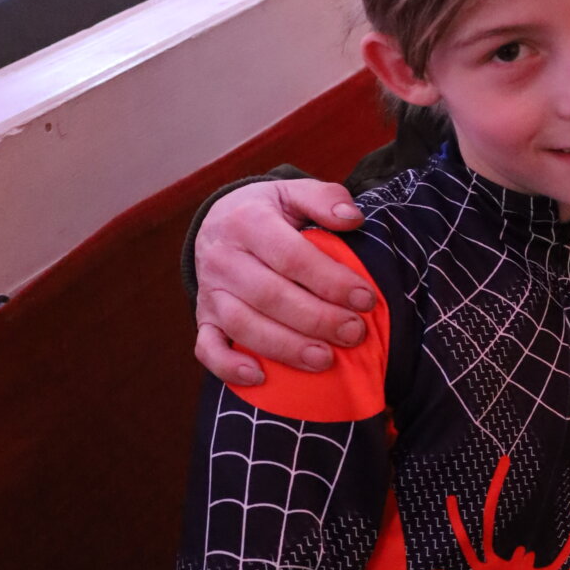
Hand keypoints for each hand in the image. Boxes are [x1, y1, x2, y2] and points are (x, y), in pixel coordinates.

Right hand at [193, 178, 369, 385]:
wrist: (219, 221)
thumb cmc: (269, 212)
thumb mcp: (294, 192)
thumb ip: (325, 199)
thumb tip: (353, 219)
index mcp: (248, 222)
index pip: (292, 256)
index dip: (330, 280)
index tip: (365, 298)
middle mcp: (223, 258)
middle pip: (270, 296)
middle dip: (317, 319)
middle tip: (353, 333)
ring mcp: (210, 292)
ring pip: (243, 326)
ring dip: (286, 347)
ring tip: (325, 360)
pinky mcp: (203, 319)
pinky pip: (207, 348)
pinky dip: (228, 367)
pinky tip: (260, 377)